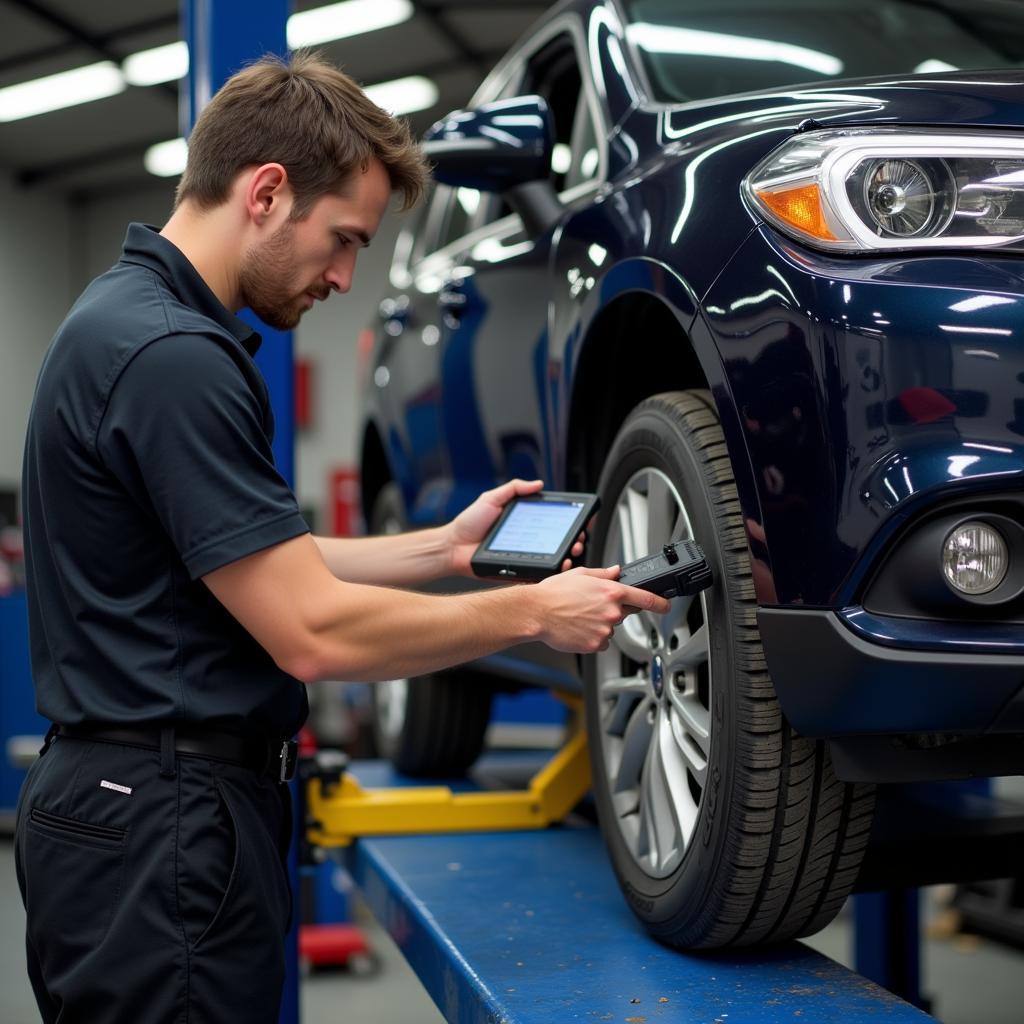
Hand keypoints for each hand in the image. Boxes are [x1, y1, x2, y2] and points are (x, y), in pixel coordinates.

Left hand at [447, 478, 586, 575]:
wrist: (452, 547)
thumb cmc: (468, 524)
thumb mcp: (491, 498)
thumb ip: (514, 488)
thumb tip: (538, 483)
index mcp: (524, 524)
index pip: (554, 523)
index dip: (570, 523)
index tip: (581, 522)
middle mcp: (528, 541)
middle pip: (559, 543)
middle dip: (575, 541)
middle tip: (579, 540)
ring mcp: (524, 558)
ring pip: (553, 561)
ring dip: (568, 558)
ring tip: (573, 554)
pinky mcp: (518, 573)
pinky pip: (538, 575)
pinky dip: (552, 574)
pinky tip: (560, 568)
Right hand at [532, 566, 670, 653]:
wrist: (536, 612)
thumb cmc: (554, 593)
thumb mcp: (581, 574)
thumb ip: (603, 574)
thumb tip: (616, 572)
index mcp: (611, 591)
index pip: (645, 598)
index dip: (659, 603)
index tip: (666, 605)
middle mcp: (612, 611)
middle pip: (624, 613)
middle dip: (612, 610)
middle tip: (590, 607)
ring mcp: (605, 630)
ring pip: (610, 629)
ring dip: (600, 624)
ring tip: (578, 617)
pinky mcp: (596, 645)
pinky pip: (601, 642)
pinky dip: (592, 637)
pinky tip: (578, 628)